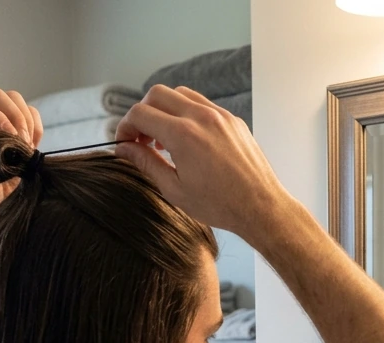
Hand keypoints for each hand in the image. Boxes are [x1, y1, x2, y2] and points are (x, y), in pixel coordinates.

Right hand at [115, 86, 289, 238]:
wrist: (260, 207)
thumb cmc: (220, 205)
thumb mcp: (174, 189)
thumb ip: (146, 163)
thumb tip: (123, 149)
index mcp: (183, 135)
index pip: (140, 113)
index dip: (125, 127)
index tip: (124, 143)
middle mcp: (201, 117)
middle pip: (157, 94)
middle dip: (143, 112)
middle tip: (141, 138)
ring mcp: (220, 115)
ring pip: (181, 94)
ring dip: (165, 110)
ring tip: (164, 139)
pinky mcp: (233, 120)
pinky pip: (203, 104)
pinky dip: (187, 114)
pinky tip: (188, 140)